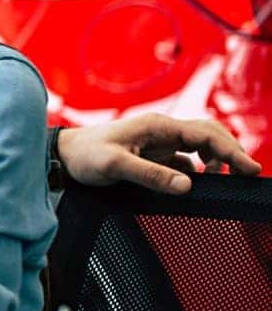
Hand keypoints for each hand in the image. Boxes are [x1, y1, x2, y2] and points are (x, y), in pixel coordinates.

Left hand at [59, 115, 260, 193]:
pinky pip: (183, 159)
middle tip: (248, 173)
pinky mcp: (152, 155)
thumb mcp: (116, 166)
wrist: (62, 156)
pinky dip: (197, 169)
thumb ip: (152, 175)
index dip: (230, 150)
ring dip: (215, 159)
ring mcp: (158, 142)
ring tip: (225, 179)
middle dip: (230, 151)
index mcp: (157, 126)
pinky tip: (200, 182)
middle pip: (208, 135)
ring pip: (198, 146)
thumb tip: (188, 185)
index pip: (204, 134)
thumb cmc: (85, 156)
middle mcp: (161, 131)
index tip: (249, 167)